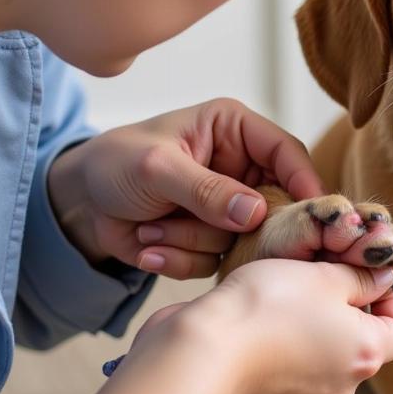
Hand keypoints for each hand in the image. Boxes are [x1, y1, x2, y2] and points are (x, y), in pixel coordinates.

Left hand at [47, 98, 323, 278]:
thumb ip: (206, 190)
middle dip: (237, 224)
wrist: (80, 203)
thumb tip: (255, 213)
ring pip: (242, 240)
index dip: (303, 180)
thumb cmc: (116, 162)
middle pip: (275, 205)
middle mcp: (239, 169)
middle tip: (213, 230)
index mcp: (235, 130)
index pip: (286, 152)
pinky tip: (149, 242)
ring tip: (152, 225)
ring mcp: (227, 208)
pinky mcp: (212, 239)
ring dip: (193, 240)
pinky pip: (215, 262)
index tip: (312, 214)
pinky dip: (180, 258)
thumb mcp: (158, 168)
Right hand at [208, 259, 392, 393]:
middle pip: (362, 340)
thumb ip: (359, 278)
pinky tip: (264, 314)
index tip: (370, 272)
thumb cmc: (269, 307)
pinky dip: (288, 339)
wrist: (205, 352)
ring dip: (316, 320)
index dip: (391, 298)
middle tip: (326, 270)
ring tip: (291, 287)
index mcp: (366, 354)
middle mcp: (343, 384)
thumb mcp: (322, 277)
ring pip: (326, 351)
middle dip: (349, 304)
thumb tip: (384, 280)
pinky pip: (293, 363)